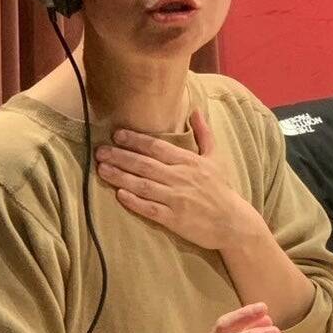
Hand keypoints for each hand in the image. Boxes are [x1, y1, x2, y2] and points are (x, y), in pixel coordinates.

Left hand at [95, 109, 256, 250]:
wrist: (233, 222)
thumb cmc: (221, 189)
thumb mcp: (215, 158)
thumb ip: (204, 134)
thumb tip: (195, 110)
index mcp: (189, 162)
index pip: (158, 147)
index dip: (136, 140)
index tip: (117, 134)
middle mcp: (181, 178)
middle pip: (145, 164)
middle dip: (120, 156)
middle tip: (100, 151)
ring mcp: (177, 199)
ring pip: (144, 185)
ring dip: (121, 176)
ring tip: (101, 170)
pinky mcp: (175, 220)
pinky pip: (150, 208)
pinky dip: (134, 201)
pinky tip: (119, 194)